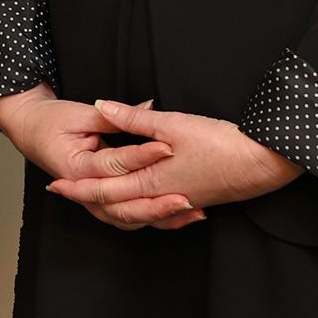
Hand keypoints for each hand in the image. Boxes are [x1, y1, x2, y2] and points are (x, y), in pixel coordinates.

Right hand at [0, 87, 200, 230]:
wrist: (31, 132)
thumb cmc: (50, 121)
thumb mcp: (79, 113)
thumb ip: (114, 116)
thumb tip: (147, 108)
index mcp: (76, 168)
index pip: (115, 164)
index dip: (142, 155)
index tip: (167, 147)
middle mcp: (84, 191)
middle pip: (123, 206)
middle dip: (157, 204)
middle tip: (186, 196)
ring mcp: (92, 202)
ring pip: (128, 219)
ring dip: (159, 218)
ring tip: (189, 212)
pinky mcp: (101, 204)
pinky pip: (129, 218)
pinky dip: (153, 219)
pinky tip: (178, 216)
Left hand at [47, 100, 301, 229]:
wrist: (263, 164)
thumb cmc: (219, 144)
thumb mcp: (171, 124)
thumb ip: (133, 119)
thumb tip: (101, 106)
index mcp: (151, 181)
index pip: (104, 189)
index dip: (78, 187)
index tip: (54, 185)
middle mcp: (162, 197)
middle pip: (116, 204)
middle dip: (88, 198)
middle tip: (64, 191)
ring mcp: (179, 200)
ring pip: (137, 209)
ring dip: (114, 204)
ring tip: (96, 195)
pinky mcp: (194, 197)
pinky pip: (159, 210)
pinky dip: (144, 208)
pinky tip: (145, 199)